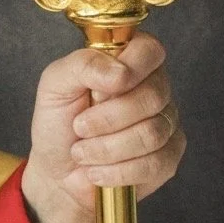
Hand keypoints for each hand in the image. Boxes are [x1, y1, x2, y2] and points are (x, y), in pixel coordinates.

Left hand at [20, 32, 184, 222]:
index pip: (149, 50)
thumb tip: (120, 72)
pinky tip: (97, 171)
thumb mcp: (55, 84)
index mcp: (128, 60)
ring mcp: (165, 123)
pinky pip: (154, 164)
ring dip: (107, 148)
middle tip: (79, 127)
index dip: (131, 69)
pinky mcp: (168, 158)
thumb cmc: (58, 122)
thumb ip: (82, 65)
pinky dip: (117, 171)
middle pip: (153, 96)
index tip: (101, 90)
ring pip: (152, 133)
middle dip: (107, 119)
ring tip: (82, 152)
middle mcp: (154, 87)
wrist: (57, 172)